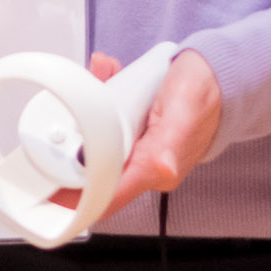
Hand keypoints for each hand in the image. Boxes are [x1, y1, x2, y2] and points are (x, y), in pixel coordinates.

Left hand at [88, 47, 222, 207]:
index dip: (76, 198)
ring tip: (102, 75)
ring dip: (91, 106)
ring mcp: (139, 146)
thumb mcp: (184, 115)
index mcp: (154, 170)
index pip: (107, 194)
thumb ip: (171, 146)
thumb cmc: (207, 93)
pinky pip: (108, 118)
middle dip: (79, 133)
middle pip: (94, 162)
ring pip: (97, 136)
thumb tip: (163, 169)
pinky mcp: (136, 128)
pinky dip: (104, 93)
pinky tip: (109, 74)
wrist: (219, 72)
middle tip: (79, 101)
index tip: (50, 192)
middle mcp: (145, 164)